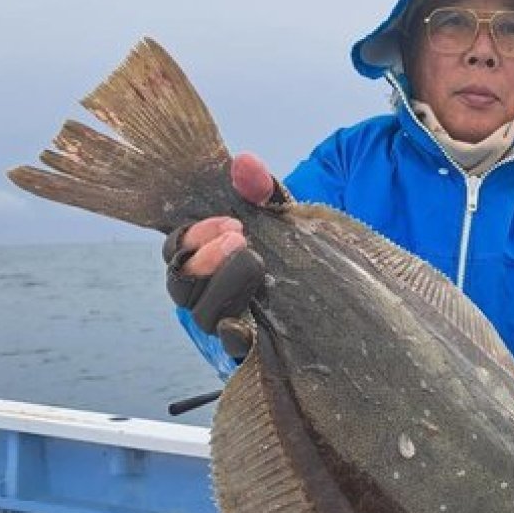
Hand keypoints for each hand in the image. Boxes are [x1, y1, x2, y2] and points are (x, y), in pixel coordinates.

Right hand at [164, 153, 282, 356]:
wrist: (339, 284)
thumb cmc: (295, 246)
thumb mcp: (282, 214)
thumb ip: (263, 190)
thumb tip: (245, 164)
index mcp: (205, 260)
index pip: (174, 252)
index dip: (191, 238)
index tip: (230, 223)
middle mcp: (208, 294)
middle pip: (180, 287)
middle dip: (204, 259)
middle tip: (239, 237)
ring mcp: (229, 323)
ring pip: (202, 316)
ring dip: (222, 287)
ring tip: (255, 261)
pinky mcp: (253, 349)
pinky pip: (232, 349)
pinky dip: (234, 336)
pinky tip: (245, 323)